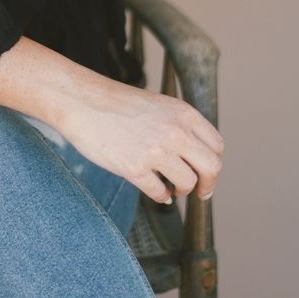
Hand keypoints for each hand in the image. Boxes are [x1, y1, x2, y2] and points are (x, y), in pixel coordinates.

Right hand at [58, 72, 224, 203]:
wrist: (82, 101)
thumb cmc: (115, 102)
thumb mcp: (157, 105)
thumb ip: (178, 125)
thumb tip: (194, 156)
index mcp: (183, 113)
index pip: (216, 146)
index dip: (212, 163)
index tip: (205, 172)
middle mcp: (175, 132)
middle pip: (211, 168)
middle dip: (207, 184)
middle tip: (200, 191)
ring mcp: (155, 151)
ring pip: (187, 184)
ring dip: (181, 190)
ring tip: (171, 188)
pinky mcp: (134, 168)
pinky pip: (159, 193)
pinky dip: (161, 197)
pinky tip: (157, 192)